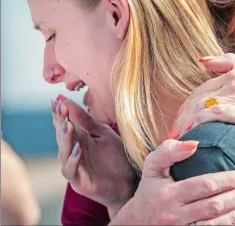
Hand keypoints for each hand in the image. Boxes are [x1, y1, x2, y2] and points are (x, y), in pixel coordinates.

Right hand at [51, 96, 134, 211]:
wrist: (129, 180)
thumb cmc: (116, 157)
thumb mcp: (103, 134)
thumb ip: (87, 120)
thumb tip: (67, 101)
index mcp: (78, 140)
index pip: (64, 125)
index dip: (60, 114)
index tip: (56, 101)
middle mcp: (72, 153)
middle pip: (62, 137)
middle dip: (60, 123)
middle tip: (60, 110)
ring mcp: (75, 168)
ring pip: (63, 153)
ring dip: (65, 140)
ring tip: (68, 126)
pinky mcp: (79, 182)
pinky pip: (71, 170)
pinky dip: (73, 160)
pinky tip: (78, 149)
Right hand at [111, 139, 234, 224]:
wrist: (134, 225)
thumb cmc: (147, 191)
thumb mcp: (152, 167)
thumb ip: (169, 151)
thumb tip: (194, 143)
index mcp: (169, 194)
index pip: (204, 185)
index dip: (228, 180)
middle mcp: (175, 215)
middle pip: (214, 206)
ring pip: (215, 224)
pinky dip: (229, 225)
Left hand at [174, 53, 234, 172]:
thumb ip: (231, 63)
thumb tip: (202, 60)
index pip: (200, 90)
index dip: (187, 107)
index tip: (180, 123)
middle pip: (197, 99)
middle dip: (182, 117)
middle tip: (174, 134)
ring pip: (201, 107)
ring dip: (186, 123)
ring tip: (179, 138)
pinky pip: (212, 115)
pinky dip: (198, 124)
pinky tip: (193, 135)